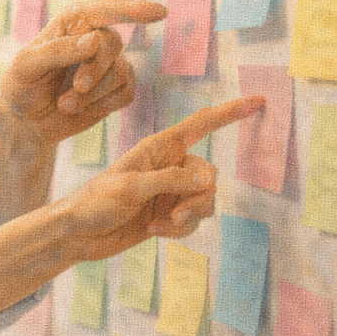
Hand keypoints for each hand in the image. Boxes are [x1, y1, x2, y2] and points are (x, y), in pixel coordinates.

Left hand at [0, 0, 167, 144]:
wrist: (25, 120)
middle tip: (76, 88)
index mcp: (73, 22)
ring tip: (64, 103)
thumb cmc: (21, 84)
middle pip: (112, 44)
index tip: (159, 13)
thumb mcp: (26, 65)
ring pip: (120, 72)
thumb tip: (94, 40)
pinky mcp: (116, 89)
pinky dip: (101, 105)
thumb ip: (57, 50)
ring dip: (92, 93)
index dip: (132, 9)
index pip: (105, 10)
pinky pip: (125, 93)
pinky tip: (77, 109)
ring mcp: (108, 64)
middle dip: (94, 69)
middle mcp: (95, 37)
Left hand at [59, 95, 265, 261]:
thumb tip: (208, 178)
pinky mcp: (167, 214)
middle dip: (199, 196)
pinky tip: (154, 232)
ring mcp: (169, 192)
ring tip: (163, 224)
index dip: (230, 112)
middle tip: (178, 212)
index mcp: (158, 148)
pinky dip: (179, 229)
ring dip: (189, 216)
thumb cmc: (94, 202)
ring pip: (204, 201)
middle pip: (209, 175)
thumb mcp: (130, 186)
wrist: (77, 234)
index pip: (201, 125)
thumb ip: (170, 180)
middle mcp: (168, 166)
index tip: (260, 101)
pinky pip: (193, 221)